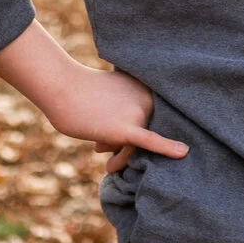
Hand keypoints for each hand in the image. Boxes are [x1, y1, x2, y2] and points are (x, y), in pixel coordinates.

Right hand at [43, 61, 189, 172]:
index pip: (151, 122)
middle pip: (145, 134)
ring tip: (99, 148)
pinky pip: (149, 142)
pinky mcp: (126, 129)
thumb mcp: (113, 94)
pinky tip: (182, 153)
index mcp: (147, 90)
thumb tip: (129, 140)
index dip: (132, 132)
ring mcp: (138, 113)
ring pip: (138, 147)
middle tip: (100, 142)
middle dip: (122, 144)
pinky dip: (167, 148)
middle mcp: (147, 99)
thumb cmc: (82, 92)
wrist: (61, 87)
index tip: (110, 132)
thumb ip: (129, 110)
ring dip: (120, 155)